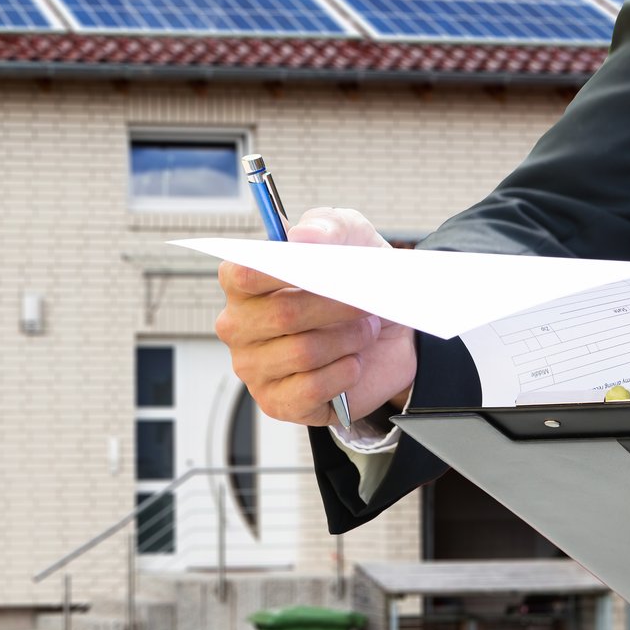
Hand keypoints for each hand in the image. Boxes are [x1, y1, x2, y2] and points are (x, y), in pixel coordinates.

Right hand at [214, 207, 416, 427]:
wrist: (390, 336)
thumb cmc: (355, 281)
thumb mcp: (353, 239)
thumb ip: (327, 227)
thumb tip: (300, 237)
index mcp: (244, 283)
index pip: (241, 274)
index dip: (278, 269)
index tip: (314, 266)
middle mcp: (239, 326)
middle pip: (283, 314)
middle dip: (336, 306)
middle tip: (365, 301)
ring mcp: (254, 368)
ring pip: (303, 352)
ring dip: (348, 339)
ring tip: (364, 332)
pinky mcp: (278, 402)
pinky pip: (311, 388)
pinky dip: (343, 373)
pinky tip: (352, 363)